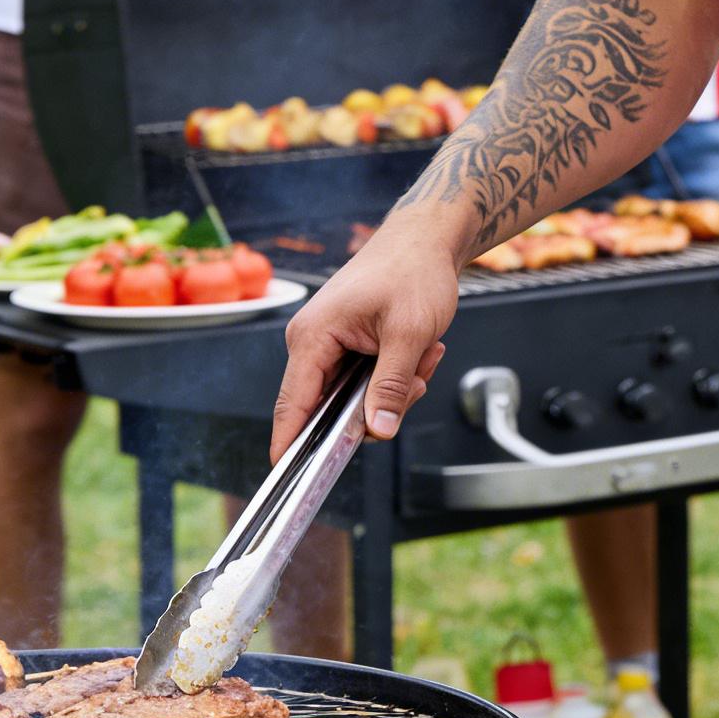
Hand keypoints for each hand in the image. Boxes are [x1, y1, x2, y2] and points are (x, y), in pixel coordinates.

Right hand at [271, 212, 458, 459]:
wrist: (426, 238)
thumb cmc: (414, 271)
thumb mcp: (410, 333)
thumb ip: (391, 385)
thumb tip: (378, 429)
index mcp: (313, 336)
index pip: (292, 405)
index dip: (292, 445)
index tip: (294, 479)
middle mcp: (312, 341)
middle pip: (331, 407)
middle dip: (379, 404)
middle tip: (417, 381)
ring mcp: (329, 342)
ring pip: (355, 396)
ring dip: (395, 386)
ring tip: (426, 355)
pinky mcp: (347, 342)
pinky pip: (366, 379)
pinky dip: (397, 373)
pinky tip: (423, 351)